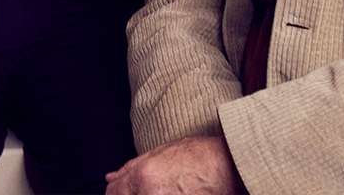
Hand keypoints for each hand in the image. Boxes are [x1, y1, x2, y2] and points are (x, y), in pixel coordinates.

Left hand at [106, 135, 242, 194]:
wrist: (233, 166)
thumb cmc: (202, 156)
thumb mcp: (163, 152)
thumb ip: (132, 167)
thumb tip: (110, 177)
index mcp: (144, 175)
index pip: (113, 192)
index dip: (116, 192)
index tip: (123, 192)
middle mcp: (149, 194)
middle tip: (151, 188)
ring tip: (167, 188)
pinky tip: (172, 192)